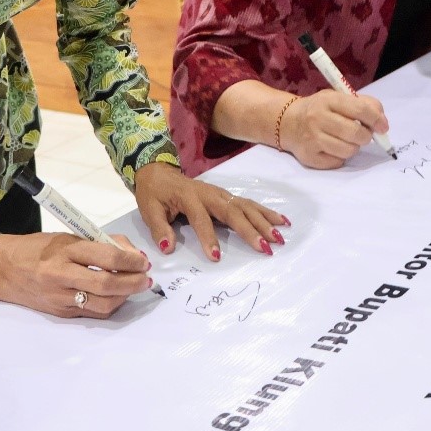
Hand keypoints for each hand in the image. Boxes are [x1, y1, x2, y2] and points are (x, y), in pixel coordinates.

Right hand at [0, 232, 150, 317]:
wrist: (2, 268)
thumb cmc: (38, 247)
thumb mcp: (68, 236)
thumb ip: (99, 244)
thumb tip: (131, 254)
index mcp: (65, 250)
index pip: (107, 256)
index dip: (131, 261)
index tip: (143, 261)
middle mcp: (61, 275)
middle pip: (108, 284)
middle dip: (134, 282)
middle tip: (146, 278)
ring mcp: (60, 297)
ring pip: (103, 304)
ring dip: (125, 297)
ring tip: (135, 287)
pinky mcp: (59, 312)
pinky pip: (92, 312)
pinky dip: (110, 305)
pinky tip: (117, 296)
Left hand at [134, 161, 286, 259]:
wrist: (160, 172)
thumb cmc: (154, 194)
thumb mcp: (149, 210)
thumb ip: (159, 229)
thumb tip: (167, 248)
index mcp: (190, 198)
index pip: (201, 219)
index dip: (208, 238)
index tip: (216, 257)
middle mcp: (210, 194)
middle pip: (233, 212)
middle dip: (250, 230)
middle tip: (265, 247)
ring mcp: (222, 194)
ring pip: (246, 207)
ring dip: (264, 222)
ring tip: (279, 238)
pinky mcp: (228, 197)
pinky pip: (250, 204)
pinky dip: (267, 212)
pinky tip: (282, 221)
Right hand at [280, 89, 386, 169]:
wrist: (288, 122)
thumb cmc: (321, 109)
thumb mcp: (338, 98)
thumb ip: (363, 105)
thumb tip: (382, 123)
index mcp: (328, 100)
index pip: (360, 110)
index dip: (376, 120)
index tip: (383, 127)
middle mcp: (318, 118)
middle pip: (356, 133)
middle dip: (366, 136)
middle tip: (363, 135)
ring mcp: (312, 139)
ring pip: (349, 150)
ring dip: (353, 147)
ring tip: (346, 141)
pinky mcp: (309, 157)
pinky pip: (337, 162)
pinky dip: (340, 157)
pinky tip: (333, 148)